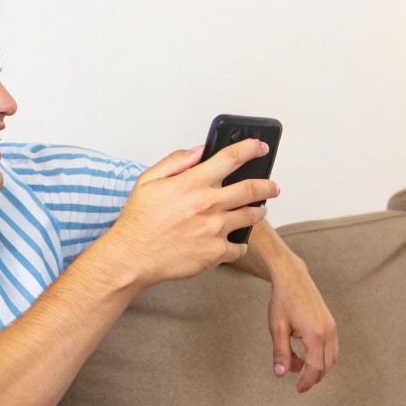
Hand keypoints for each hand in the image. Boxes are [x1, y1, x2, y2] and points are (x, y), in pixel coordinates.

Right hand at [94, 142, 277, 289]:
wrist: (133, 257)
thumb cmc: (139, 220)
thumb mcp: (149, 180)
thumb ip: (178, 161)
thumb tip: (201, 150)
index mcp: (193, 183)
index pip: (231, 157)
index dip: (250, 148)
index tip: (260, 147)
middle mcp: (208, 204)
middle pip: (252, 189)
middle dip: (268, 186)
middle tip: (273, 187)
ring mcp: (215, 229)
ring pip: (252, 216)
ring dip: (258, 212)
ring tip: (257, 211)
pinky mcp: (217, 252)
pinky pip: (240, 246)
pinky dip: (240, 243)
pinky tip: (234, 241)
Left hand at [268, 262, 337, 392]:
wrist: (293, 278)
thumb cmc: (283, 301)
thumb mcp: (277, 328)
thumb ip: (280, 352)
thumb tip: (280, 373)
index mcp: (315, 334)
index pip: (314, 367)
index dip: (307, 382)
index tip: (298, 389)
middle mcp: (328, 332)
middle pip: (326, 365)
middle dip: (312, 376)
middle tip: (296, 379)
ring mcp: (332, 327)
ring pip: (331, 358)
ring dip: (317, 366)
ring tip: (297, 363)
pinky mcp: (331, 324)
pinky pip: (331, 348)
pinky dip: (321, 356)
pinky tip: (305, 353)